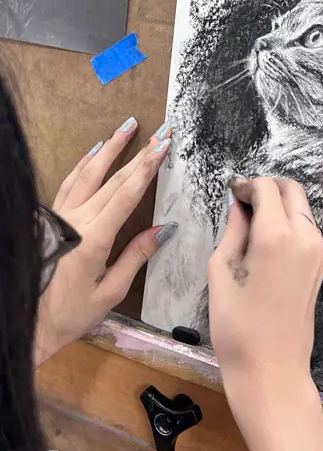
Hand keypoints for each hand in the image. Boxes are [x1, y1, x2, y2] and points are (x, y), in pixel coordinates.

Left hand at [35, 117, 176, 366]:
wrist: (30, 321)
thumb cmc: (73, 313)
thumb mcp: (112, 291)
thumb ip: (136, 256)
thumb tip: (165, 229)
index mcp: (94, 240)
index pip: (126, 196)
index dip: (146, 169)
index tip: (162, 147)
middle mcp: (76, 221)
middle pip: (111, 179)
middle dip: (137, 154)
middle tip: (158, 132)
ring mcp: (60, 216)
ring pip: (86, 174)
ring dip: (108, 149)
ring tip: (126, 128)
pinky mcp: (52, 219)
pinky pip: (69, 183)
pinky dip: (83, 164)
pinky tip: (94, 152)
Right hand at [208, 176, 322, 407]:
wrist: (272, 371)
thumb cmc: (236, 327)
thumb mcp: (221, 272)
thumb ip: (232, 231)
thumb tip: (238, 206)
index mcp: (276, 236)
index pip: (266, 188)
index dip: (246, 186)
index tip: (231, 194)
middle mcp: (305, 236)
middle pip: (292, 190)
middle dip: (267, 189)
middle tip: (242, 204)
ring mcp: (319, 252)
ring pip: (302, 208)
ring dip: (279, 206)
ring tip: (251, 226)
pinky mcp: (321, 266)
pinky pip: (307, 229)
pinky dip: (289, 223)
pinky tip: (266, 243)